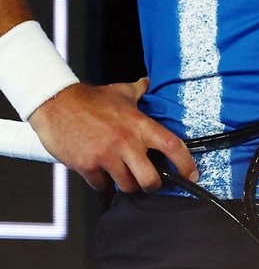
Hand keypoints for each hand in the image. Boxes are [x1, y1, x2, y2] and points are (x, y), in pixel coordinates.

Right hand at [28, 79, 195, 192]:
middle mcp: (127, 143)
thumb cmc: (90, 99)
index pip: (173, 146)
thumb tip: (148, 83)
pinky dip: (103, 184)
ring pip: (126, 186)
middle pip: (150, 179)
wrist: (56, 104)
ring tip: (124, 177)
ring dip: (127, 185)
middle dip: (153, 186)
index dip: (186, 163)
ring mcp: (106, 156)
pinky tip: (101, 175)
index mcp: (140, 125)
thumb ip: (138, 90)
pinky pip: (101, 185)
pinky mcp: (87, 166)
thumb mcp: (121, 92)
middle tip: (151, 183)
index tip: (192, 174)